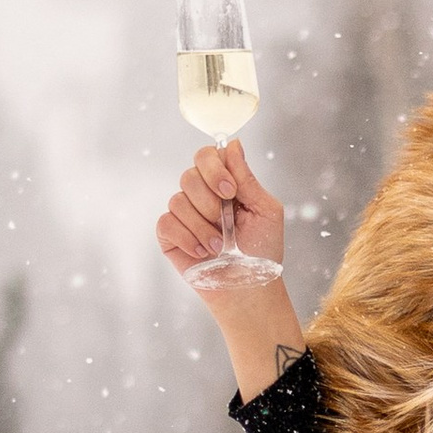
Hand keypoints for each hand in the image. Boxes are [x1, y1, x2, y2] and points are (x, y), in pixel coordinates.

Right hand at [156, 143, 303, 389]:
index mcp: (224, 184)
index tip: (230, 190)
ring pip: (178, 200)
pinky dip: (187, 238)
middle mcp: (201, 195)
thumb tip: (232, 143)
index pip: (206, 156)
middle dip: (209, 201)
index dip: (214, 168)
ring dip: (202, 226)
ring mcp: (183, 214)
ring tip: (220, 246)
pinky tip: (203, 253)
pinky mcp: (169, 236)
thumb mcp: (265, 211)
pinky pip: (166, 223)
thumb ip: (247, 178)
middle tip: (226, 222)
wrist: (249, 288)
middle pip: (189, 174)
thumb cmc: (263, 250)